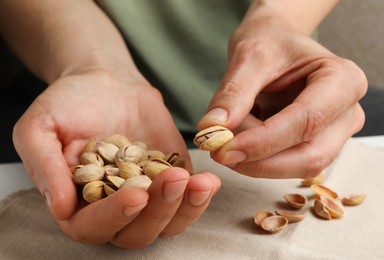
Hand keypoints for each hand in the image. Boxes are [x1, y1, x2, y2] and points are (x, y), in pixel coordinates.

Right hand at [13, 70, 220, 247]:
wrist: (106, 83)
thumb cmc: (68, 104)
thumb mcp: (40, 127)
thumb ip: (45, 166)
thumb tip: (60, 207)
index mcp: (77, 202)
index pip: (92, 226)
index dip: (114, 217)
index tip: (136, 195)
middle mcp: (112, 206)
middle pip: (136, 233)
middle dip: (157, 212)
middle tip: (173, 180)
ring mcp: (146, 195)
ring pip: (166, 222)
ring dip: (185, 208)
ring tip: (199, 183)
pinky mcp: (170, 179)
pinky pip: (187, 199)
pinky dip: (199, 195)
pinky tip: (209, 181)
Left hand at [198, 16, 366, 178]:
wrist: (278, 43)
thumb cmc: (271, 42)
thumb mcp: (249, 56)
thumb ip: (233, 92)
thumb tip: (212, 129)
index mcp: (343, 80)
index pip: (307, 120)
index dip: (264, 141)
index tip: (225, 148)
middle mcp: (348, 111)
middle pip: (310, 155)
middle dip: (261, 161)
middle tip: (220, 153)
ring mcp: (336, 133)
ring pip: (300, 166)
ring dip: (257, 161)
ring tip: (230, 136)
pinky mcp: (318, 145)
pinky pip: (290, 165)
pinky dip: (259, 160)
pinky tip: (240, 141)